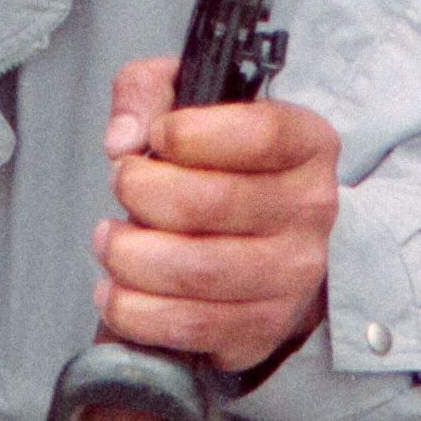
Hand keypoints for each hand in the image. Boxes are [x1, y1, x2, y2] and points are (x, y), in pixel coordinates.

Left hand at [96, 58, 340, 376]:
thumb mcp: (188, 100)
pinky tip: (115, 291)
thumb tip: (122, 140)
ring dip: (130, 257)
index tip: (157, 136)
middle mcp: (312, 211)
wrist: (261, 236)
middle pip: (213, 203)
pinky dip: (137, 312)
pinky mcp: (264, 328)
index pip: (262, 134)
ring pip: (198, 272)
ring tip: (108, 240)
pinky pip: (193, 328)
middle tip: (120, 185)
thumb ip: (147, 93)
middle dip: (143, 192)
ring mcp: (293, 276)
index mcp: (308, 144)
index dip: (193, 135)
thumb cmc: (219, 161)